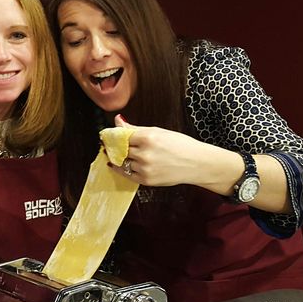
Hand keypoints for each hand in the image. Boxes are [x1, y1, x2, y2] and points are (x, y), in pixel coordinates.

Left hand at [108, 114, 241, 190]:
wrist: (196, 163)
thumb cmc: (180, 145)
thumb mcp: (159, 131)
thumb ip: (135, 128)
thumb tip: (118, 121)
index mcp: (148, 138)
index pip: (121, 136)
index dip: (112, 135)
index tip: (106, 135)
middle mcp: (145, 154)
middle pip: (120, 149)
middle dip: (113, 146)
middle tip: (107, 144)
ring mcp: (145, 168)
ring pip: (123, 162)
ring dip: (117, 158)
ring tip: (115, 153)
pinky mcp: (147, 180)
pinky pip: (127, 174)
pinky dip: (120, 169)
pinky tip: (115, 164)